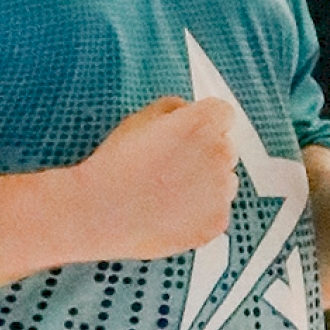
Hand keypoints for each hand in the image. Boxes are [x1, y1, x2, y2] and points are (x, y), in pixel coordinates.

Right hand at [64, 96, 237, 261]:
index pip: (222, 114)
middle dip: (205, 154)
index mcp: (201, 123)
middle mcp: (219, 154)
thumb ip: (171, 108)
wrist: (104, 212)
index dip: (204, 123)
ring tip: (170, 193)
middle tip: (172, 167)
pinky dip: (201, 213)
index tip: (191, 134)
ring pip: (225, 181)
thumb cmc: (117, 166)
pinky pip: (217, 211)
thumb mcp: (138, 120)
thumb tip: (186, 112)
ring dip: (207, 184)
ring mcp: (221, 190)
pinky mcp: (218, 221)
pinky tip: (172, 213)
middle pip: (225, 148)